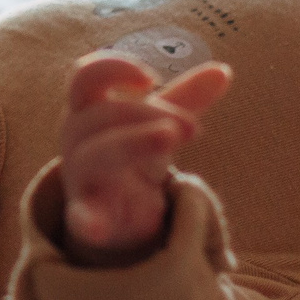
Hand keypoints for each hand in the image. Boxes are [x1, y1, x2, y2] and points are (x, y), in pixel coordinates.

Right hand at [58, 54, 231, 265]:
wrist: (116, 211)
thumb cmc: (131, 156)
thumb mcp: (158, 124)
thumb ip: (187, 97)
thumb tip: (223, 71)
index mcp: (89, 109)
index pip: (85, 76)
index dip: (114, 70)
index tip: (150, 78)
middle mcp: (77, 140)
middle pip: (99, 115)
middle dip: (146, 113)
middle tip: (194, 127)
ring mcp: (80, 177)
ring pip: (92, 156)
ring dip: (132, 142)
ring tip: (170, 138)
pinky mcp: (87, 216)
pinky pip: (80, 218)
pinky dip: (88, 222)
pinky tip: (99, 230)